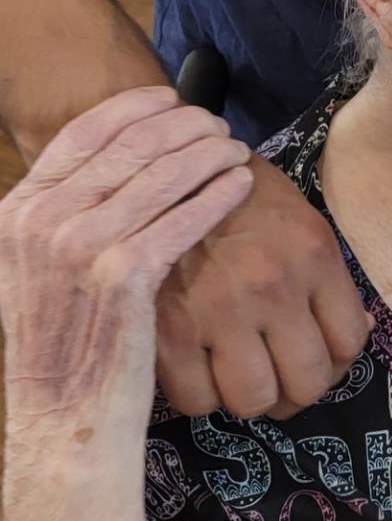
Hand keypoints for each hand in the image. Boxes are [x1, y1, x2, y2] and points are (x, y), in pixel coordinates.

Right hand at [0, 88, 252, 435]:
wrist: (63, 422)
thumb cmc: (61, 350)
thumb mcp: (34, 272)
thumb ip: (57, 219)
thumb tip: (102, 168)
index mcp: (16, 212)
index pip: (80, 134)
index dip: (132, 109)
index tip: (170, 98)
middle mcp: (40, 221)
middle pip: (126, 146)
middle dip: (180, 126)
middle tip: (215, 124)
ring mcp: (79, 247)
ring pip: (160, 175)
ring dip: (205, 154)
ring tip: (234, 150)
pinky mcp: (122, 276)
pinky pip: (182, 217)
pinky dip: (215, 194)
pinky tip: (239, 184)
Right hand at [156, 148, 372, 419]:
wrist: (156, 166)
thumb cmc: (231, 186)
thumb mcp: (295, 215)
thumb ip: (325, 275)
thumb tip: (356, 333)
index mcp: (314, 254)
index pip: (349, 342)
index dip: (335, 361)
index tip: (314, 355)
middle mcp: (274, 287)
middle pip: (306, 384)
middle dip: (294, 387)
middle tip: (276, 372)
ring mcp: (219, 311)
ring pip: (253, 400)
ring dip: (249, 394)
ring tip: (236, 372)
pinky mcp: (168, 330)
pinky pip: (196, 400)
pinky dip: (200, 394)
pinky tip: (197, 368)